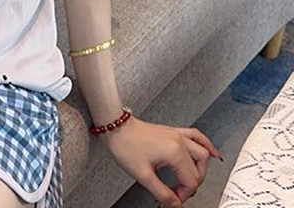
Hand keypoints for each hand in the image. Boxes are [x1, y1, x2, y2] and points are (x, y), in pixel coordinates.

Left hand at [99, 116, 221, 206]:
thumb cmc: (125, 145)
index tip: (171, 200)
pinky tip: (212, 153)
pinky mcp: (172, 131)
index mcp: (175, 152)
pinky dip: (206, 145)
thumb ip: (162, 192)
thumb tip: (175, 204)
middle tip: (177, 194)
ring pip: (202, 154)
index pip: (191, 181)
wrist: (115, 127)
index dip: (182, 195)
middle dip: (190, 186)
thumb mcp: (142, 175)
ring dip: (201, 170)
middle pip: (198, 170)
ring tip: (193, 181)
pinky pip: (196, 135)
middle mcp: (180, 142)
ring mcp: (177, 135)